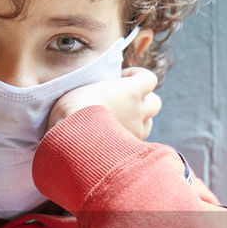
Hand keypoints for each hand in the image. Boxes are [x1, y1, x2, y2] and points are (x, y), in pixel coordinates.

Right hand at [45, 67, 161, 139]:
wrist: (71, 140)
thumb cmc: (72, 110)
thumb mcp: (83, 88)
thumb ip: (99, 88)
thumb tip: (101, 90)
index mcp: (131, 91)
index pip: (149, 79)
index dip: (137, 75)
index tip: (120, 78)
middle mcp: (138, 112)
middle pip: (155, 103)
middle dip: (141, 100)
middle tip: (122, 101)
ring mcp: (135, 133)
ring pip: (147, 125)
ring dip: (137, 121)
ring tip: (118, 120)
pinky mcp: (127, 152)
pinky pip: (134, 143)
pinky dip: (126, 139)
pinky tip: (109, 137)